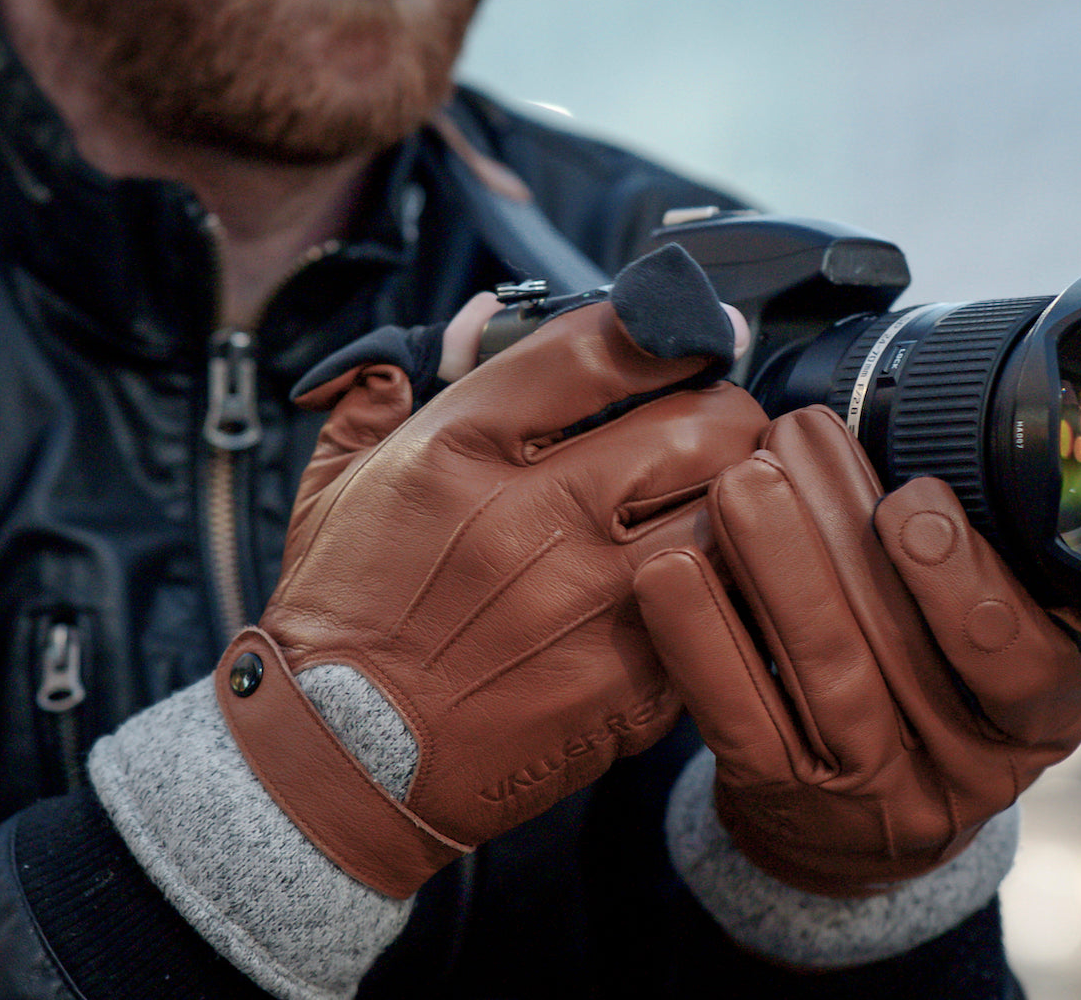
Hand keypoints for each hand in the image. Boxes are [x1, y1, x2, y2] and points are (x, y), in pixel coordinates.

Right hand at [217, 246, 770, 898]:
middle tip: (721, 426)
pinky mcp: (630, 686)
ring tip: (727, 504)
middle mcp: (532, 517)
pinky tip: (710, 586)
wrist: (341, 764)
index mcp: (458, 450)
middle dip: (726, 412)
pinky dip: (726, 589)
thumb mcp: (339, 481)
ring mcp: (589, 605)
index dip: (670, 327)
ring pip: (732, 515)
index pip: (601, 348)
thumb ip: (397, 385)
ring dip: (741, 502)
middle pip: (699, 423)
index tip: (699, 331)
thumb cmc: (342, 621)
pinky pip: (722, 610)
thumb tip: (476, 318)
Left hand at [635, 406, 1080, 896]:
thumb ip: (997, 572)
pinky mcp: (782, 797)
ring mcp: (872, 793)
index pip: (1025, 666)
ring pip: (826, 674)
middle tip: (800, 441)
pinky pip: (740, 717)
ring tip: (742, 481)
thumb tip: (952, 445)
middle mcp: (966, 770)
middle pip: (908, 651)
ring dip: (779, 567)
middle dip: (849, 531)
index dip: (967, 582)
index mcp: (1038, 720)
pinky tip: (674, 570)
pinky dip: (704, 638)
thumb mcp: (1000, 653)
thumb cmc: (935, 695)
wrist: (861, 825)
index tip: (913, 495)